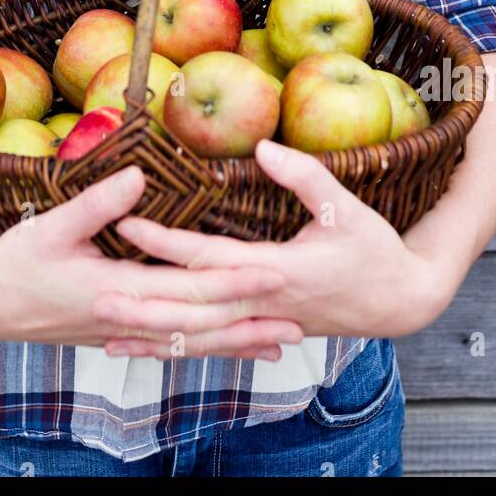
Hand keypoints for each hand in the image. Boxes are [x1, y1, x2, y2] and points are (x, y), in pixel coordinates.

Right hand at [0, 164, 304, 358]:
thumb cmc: (15, 260)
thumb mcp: (50, 225)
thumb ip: (96, 203)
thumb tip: (138, 178)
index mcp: (118, 290)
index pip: (188, 287)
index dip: (233, 281)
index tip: (273, 273)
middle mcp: (128, 317)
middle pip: (200, 323)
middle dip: (249, 320)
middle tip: (297, 317)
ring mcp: (125, 330)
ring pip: (191, 341)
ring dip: (235, 342)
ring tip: (280, 343)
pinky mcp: (120, 332)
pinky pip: (172, 344)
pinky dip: (205, 347)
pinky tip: (229, 348)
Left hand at [100, 140, 452, 356]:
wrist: (401, 301)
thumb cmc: (375, 249)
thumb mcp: (347, 206)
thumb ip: (304, 176)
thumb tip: (262, 146)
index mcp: (278, 270)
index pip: (210, 257)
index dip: (167, 242)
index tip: (127, 224)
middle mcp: (262, 303)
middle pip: (193, 309)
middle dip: (144, 305)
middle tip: (95, 298)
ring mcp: (261, 323)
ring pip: (198, 336)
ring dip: (153, 337)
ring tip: (106, 334)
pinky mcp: (262, 330)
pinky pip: (212, 344)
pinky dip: (178, 348)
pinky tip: (147, 349)